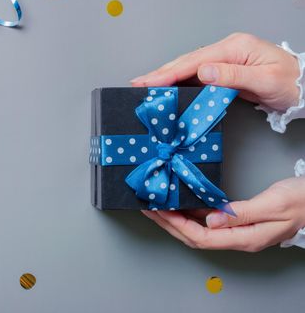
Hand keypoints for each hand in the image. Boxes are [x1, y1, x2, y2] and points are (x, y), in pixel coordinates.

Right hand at [131, 33, 299, 111]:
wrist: (304, 86)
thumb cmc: (290, 82)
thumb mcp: (266, 80)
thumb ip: (233, 76)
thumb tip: (203, 71)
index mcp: (235, 48)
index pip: (194, 61)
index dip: (169, 72)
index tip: (150, 81)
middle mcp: (227, 50)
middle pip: (186, 62)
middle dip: (160, 73)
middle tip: (137, 83)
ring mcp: (224, 60)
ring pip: (188, 68)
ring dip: (166, 77)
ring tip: (145, 86)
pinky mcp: (224, 70)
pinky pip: (196, 76)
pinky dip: (179, 82)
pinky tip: (167, 88)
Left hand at [142, 177, 304, 251]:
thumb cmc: (300, 202)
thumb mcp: (271, 205)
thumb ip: (240, 214)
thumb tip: (210, 220)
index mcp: (244, 238)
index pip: (201, 237)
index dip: (176, 225)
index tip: (159, 212)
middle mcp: (238, 238)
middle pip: (194, 236)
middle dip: (169, 224)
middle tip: (149, 209)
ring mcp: (238, 231)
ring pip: (199, 229)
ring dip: (177, 219)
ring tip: (158, 206)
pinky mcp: (239, 222)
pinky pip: (208, 221)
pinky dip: (191, 213)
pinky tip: (182, 204)